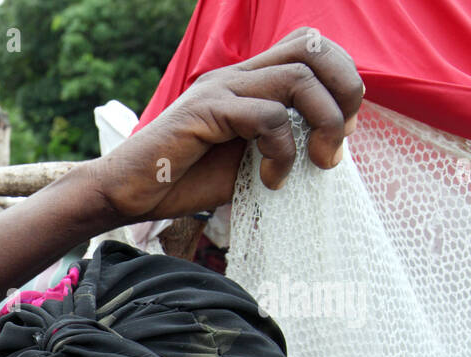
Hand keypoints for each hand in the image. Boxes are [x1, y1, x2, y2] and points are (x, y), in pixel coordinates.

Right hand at [96, 28, 361, 222]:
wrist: (125, 194)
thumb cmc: (181, 182)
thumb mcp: (245, 162)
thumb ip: (280, 146)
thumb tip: (328, 151)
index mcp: (246, 82)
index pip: (310, 49)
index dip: (341, 81)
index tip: (342, 132)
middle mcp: (235, 76)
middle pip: (313, 47)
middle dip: (345, 90)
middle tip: (339, 140)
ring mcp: (220, 90)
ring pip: (298, 77)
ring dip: (323, 121)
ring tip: (318, 162)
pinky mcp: (205, 112)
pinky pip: (266, 117)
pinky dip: (281, 152)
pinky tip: (270, 180)